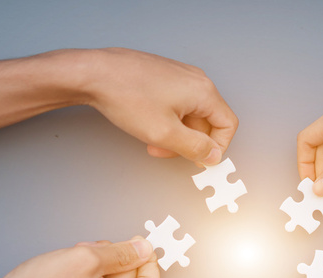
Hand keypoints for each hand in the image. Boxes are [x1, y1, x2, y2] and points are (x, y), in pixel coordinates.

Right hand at [0, 237, 159, 277]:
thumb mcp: (88, 259)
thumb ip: (121, 253)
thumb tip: (143, 249)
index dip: (147, 257)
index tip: (138, 240)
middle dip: (117, 256)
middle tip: (98, 245)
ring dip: (98, 260)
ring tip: (78, 252)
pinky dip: (86, 270)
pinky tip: (70, 260)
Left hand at [83, 48, 238, 165]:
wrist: (95, 73)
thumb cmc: (127, 97)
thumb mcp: (165, 134)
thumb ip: (195, 148)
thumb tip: (213, 155)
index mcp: (203, 91)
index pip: (228, 124)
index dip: (216, 147)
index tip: (198, 160)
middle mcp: (195, 79)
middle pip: (207, 120)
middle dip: (189, 142)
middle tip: (165, 151)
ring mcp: (179, 75)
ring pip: (189, 114)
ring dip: (175, 133)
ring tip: (152, 141)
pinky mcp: (163, 76)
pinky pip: (175, 103)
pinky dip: (165, 120)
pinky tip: (146, 125)